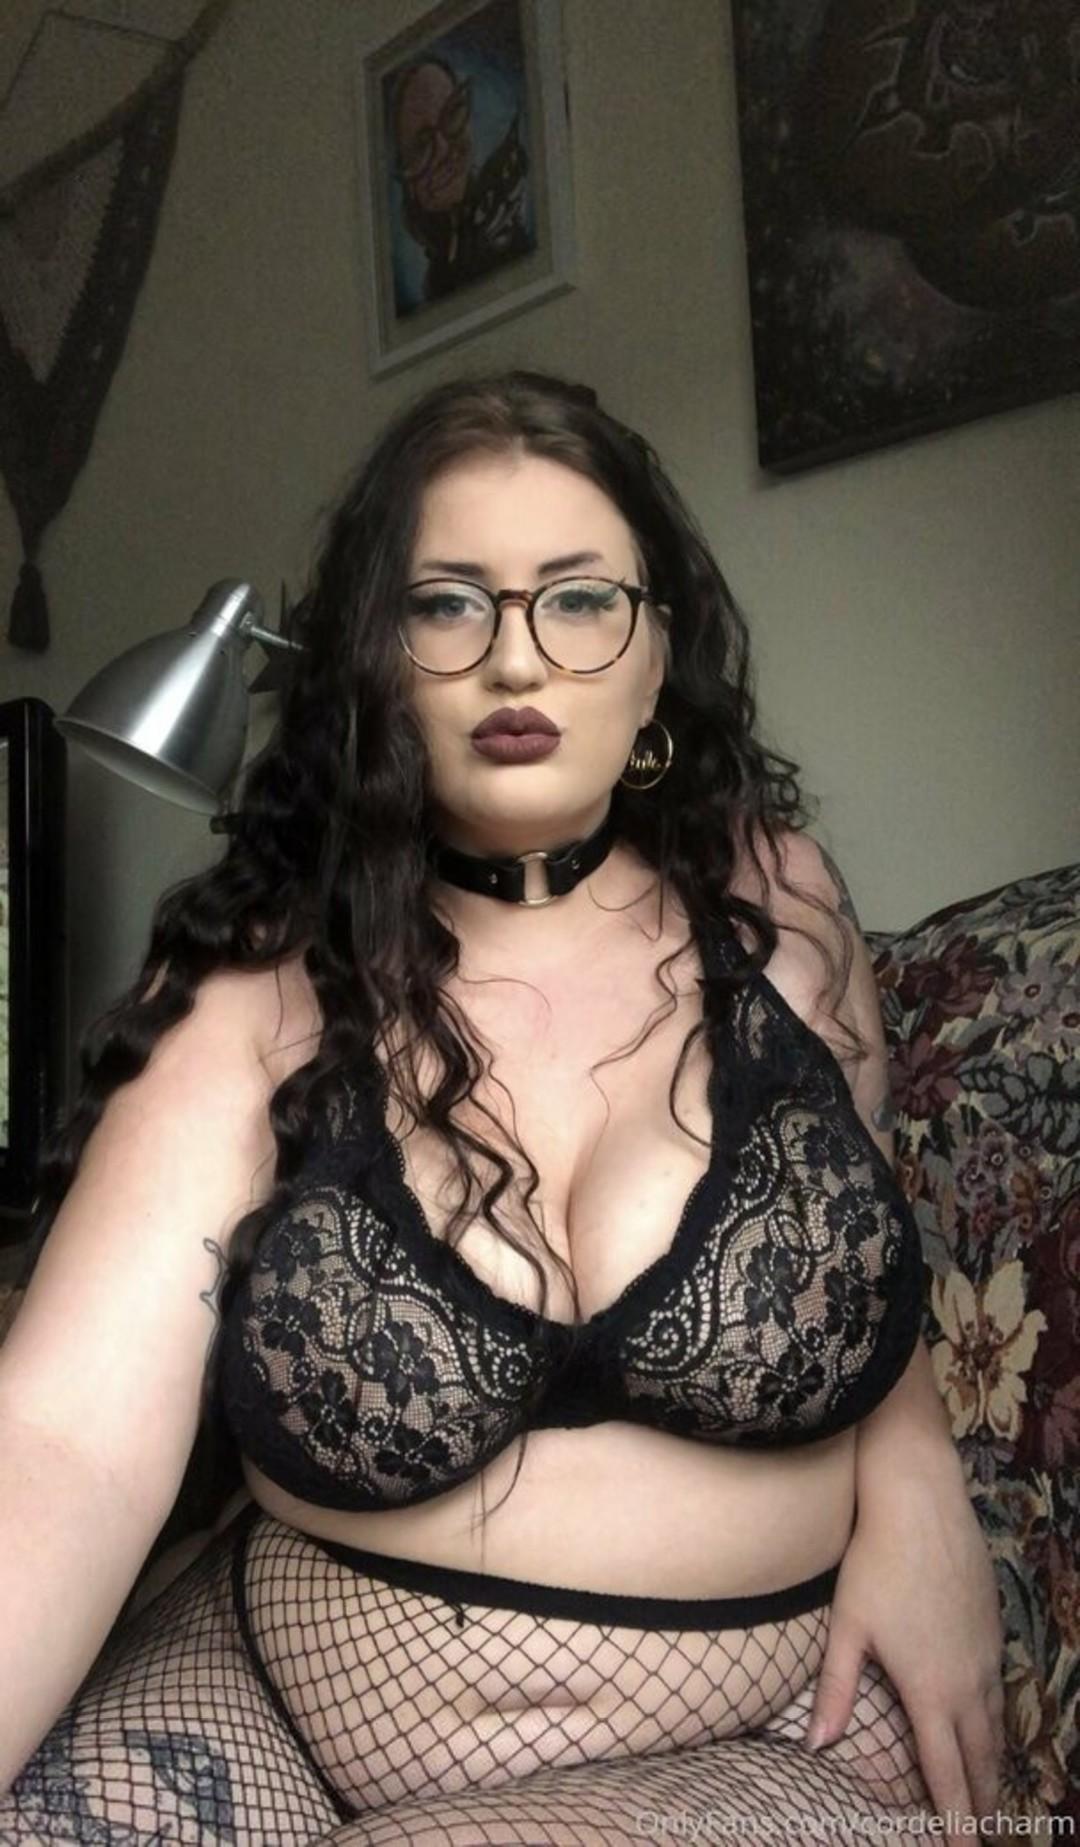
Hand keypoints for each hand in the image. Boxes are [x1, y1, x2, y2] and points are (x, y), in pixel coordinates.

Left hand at [805, 1462, 1005, 1843]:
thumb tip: (817, 1745)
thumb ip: (835, 1689)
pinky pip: (1000, 1688)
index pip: (946, 1772)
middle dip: (982, 1803)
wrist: (920, 1503)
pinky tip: (988, 1722)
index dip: (955, 1819)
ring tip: (989, 1794)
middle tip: (982, 1835)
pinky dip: (996, 1719)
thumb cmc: (875, 1562)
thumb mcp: (847, 1626)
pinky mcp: (994, 1627)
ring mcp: (987, 1653)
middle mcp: (968, 1680)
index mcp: (931, 1689)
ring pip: (996, 1724)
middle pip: (981, 1758)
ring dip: (993, 1764)